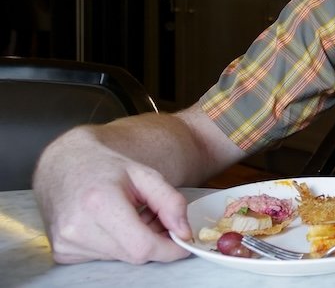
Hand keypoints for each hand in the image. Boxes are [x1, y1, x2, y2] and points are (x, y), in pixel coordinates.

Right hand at [32, 128, 191, 263]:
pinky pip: (104, 257)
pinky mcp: (63, 252)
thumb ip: (171, 202)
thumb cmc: (107, 167)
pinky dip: (118, 245)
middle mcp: (77, 227)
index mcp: (99, 203)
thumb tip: (184, 233)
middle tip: (156, 217)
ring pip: (121, 257)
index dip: (169, 248)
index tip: (184, 241)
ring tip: (133, 215)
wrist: (65, 164)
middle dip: (154, 240)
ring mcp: (67, 242)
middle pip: (134, 253)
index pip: (142, 246)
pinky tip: (114, 225)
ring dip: (136, 242)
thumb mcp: (146, 175)